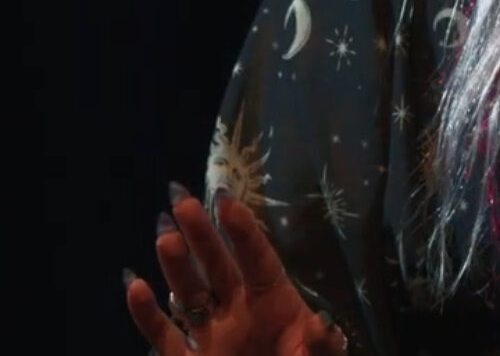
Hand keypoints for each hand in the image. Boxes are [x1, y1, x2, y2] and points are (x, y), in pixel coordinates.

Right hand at [125, 183, 347, 355]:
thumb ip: (321, 345)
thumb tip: (324, 323)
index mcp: (275, 302)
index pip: (257, 258)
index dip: (242, 230)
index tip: (225, 198)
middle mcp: (240, 312)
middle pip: (218, 267)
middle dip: (201, 235)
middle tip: (181, 199)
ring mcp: (214, 337)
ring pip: (190, 294)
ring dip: (176, 266)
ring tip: (164, 234)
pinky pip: (165, 338)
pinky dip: (147, 315)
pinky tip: (135, 285)